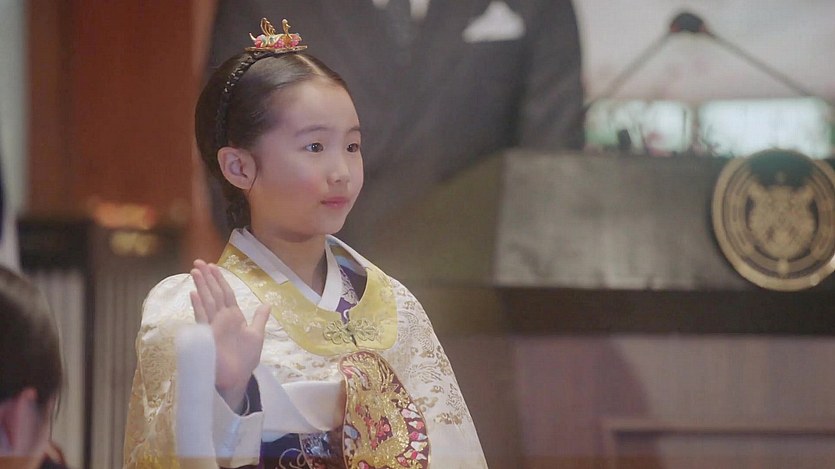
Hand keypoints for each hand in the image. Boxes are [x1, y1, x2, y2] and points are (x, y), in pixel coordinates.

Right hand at [189, 259, 270, 411]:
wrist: (237, 378)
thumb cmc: (245, 358)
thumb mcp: (257, 335)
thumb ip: (259, 318)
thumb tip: (267, 303)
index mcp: (233, 316)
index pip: (225, 293)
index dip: (219, 279)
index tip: (212, 266)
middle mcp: (222, 318)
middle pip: (214, 293)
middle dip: (207, 278)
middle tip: (199, 262)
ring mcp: (213, 326)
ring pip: (207, 301)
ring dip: (202, 286)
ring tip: (196, 271)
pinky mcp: (207, 336)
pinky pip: (202, 319)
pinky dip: (199, 306)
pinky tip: (194, 294)